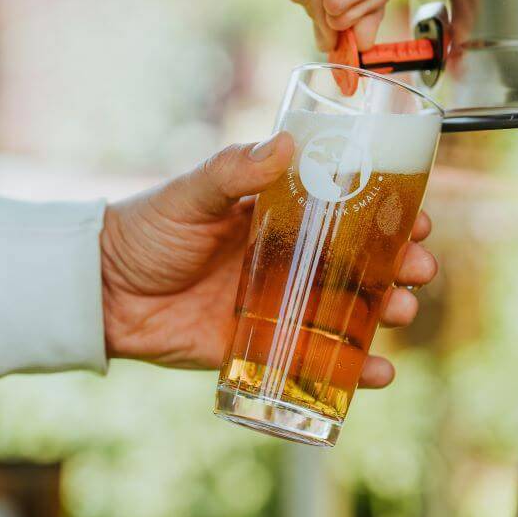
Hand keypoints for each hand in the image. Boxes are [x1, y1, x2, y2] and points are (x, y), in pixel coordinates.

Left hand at [99, 132, 437, 388]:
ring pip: (347, 310)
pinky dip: (351, 369)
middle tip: (419, 268)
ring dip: (384, 311)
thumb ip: (234, 172)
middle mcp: (287, 258)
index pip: (347, 210)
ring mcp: (278, 304)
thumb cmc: (146, 231)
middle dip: (398, 266)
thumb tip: (286, 144)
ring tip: (401, 311)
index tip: (417, 215)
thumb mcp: (192, 195)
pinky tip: (379, 372)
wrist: (98, 293)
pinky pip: (314, 359)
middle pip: (359, 262)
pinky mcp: (260, 346)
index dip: (387, 213)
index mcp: (277, 215)